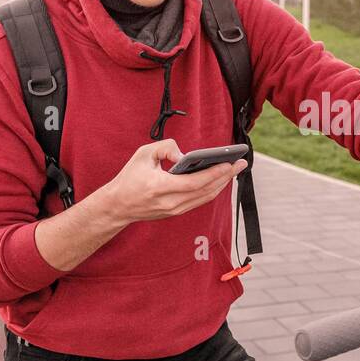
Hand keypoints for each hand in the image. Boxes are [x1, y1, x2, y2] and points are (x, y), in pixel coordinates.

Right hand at [102, 139, 245, 223]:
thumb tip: (185, 155)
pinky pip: (199, 201)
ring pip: (205, 198)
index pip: (196, 182)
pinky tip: (220, 179)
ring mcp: (174, 210)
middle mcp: (170, 203)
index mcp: (161, 188)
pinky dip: (212, 190)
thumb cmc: (129, 178)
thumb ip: (166, 148)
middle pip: (206, 191)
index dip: (215, 173)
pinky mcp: (176, 213)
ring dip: (222, 184)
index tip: (230, 163)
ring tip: (234, 169)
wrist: (117, 206)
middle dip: (226, 176)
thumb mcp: (143, 154)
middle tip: (241, 163)